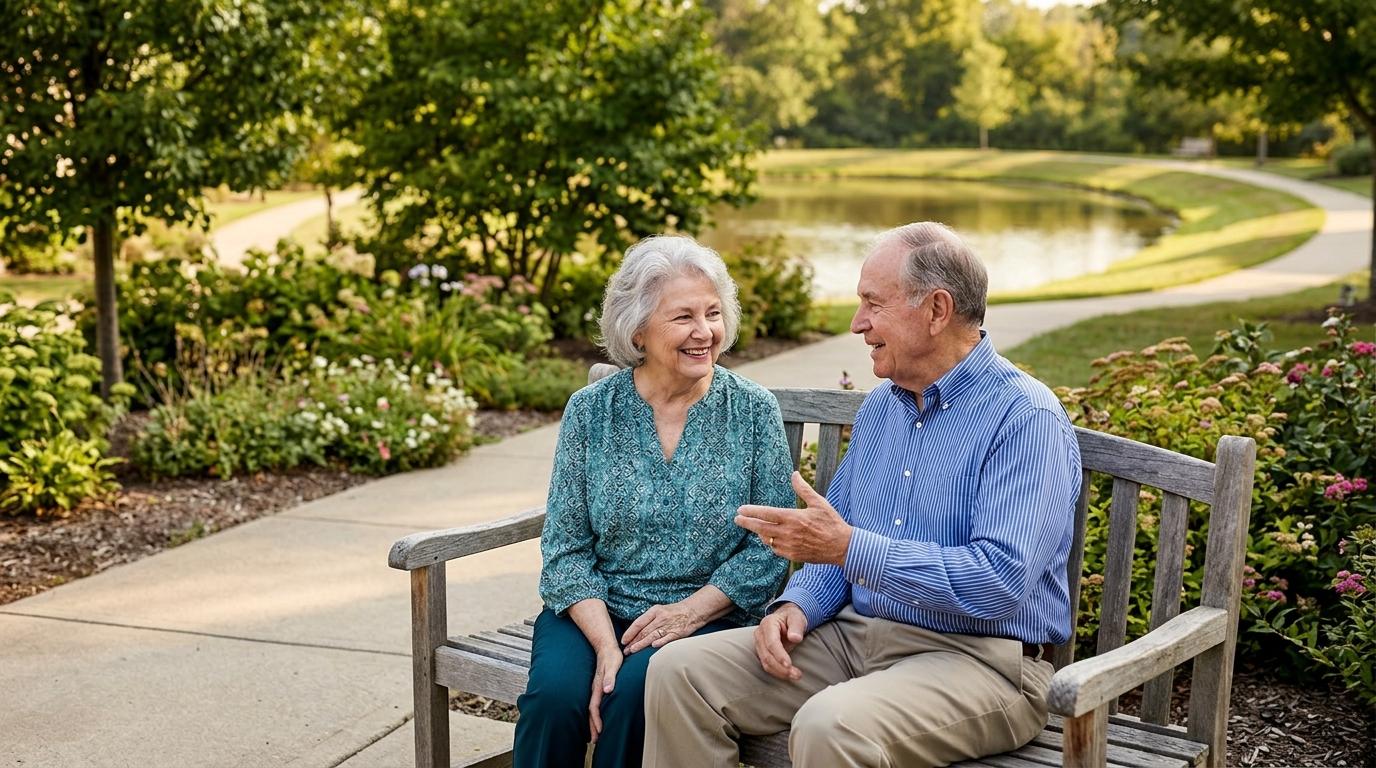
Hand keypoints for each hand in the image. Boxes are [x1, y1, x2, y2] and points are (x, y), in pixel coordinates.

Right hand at [588, 646, 621, 742]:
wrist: (606, 647)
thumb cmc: (612, 656)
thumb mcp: (614, 665)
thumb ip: (610, 678)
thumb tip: (607, 690)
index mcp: (598, 686)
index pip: (594, 707)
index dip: (596, 720)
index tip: (599, 731)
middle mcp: (595, 689)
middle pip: (591, 711)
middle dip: (592, 726)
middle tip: (594, 740)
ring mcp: (596, 689)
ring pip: (592, 709)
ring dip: (592, 722)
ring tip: (595, 735)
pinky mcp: (599, 687)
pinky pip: (595, 704)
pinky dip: (595, 715)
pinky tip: (599, 719)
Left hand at [621, 601, 704, 654]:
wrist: (693, 610)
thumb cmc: (674, 612)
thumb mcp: (659, 610)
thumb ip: (648, 620)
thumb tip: (635, 633)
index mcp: (654, 611)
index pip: (638, 623)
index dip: (630, 633)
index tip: (623, 641)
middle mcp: (660, 618)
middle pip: (643, 632)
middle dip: (633, 642)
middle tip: (625, 650)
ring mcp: (669, 626)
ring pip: (652, 636)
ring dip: (641, 644)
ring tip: (632, 651)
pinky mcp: (677, 632)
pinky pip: (667, 638)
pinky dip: (659, 642)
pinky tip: (652, 646)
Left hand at [736, 472, 852, 564]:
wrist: (842, 546)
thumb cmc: (831, 522)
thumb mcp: (819, 502)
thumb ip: (803, 489)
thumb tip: (794, 474)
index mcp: (793, 518)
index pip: (766, 514)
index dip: (751, 511)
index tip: (740, 509)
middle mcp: (789, 533)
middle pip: (761, 528)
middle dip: (747, 523)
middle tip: (737, 519)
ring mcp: (790, 546)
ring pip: (767, 540)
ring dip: (759, 533)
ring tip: (754, 526)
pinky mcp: (793, 556)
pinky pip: (776, 549)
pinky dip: (770, 543)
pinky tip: (770, 537)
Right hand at [754, 603, 806, 680]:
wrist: (787, 618)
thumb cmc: (792, 617)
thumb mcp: (797, 618)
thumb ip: (796, 627)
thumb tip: (795, 638)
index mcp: (768, 624)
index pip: (771, 643)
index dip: (779, 655)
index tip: (789, 664)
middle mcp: (760, 634)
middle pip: (767, 655)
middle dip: (781, 668)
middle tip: (797, 674)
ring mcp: (759, 644)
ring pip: (766, 663)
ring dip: (780, 673)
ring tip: (795, 676)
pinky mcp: (763, 653)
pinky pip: (768, 665)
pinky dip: (778, 672)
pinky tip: (788, 675)